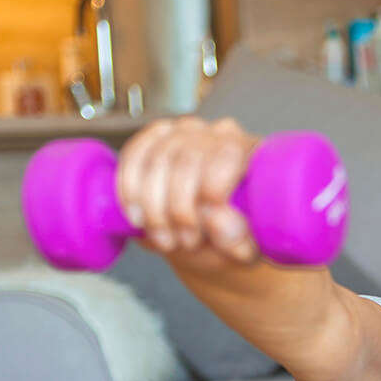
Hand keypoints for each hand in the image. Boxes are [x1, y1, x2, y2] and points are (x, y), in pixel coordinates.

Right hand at [114, 116, 262, 272]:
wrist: (209, 240)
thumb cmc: (233, 240)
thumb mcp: (243, 248)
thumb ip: (236, 238)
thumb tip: (214, 217)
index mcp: (252, 153)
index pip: (227, 153)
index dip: (209, 188)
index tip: (200, 229)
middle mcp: (219, 134)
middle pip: (186, 158)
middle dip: (177, 209)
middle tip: (182, 243)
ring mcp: (186, 133)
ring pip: (155, 158)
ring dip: (152, 206)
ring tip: (164, 240)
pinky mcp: (156, 139)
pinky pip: (134, 154)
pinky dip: (129, 188)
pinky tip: (135, 216)